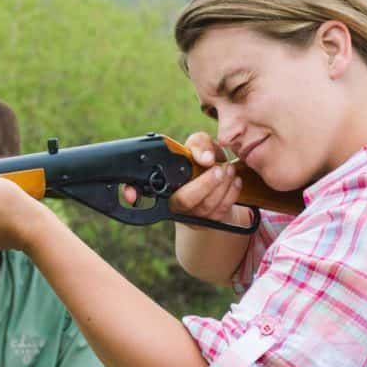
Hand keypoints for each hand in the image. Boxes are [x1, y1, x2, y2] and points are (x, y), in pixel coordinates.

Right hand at [119, 132, 242, 223]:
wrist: (218, 183)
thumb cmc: (201, 162)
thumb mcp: (198, 146)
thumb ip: (198, 144)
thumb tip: (205, 159)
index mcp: (161, 185)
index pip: (139, 190)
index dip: (131, 192)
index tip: (132, 195)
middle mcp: (172, 204)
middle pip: (184, 201)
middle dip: (204, 184)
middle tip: (218, 168)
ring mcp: (191, 217)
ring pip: (207, 207)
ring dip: (222, 186)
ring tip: (229, 170)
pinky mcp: (209, 223)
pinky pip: (221, 211)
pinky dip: (231, 194)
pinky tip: (234, 180)